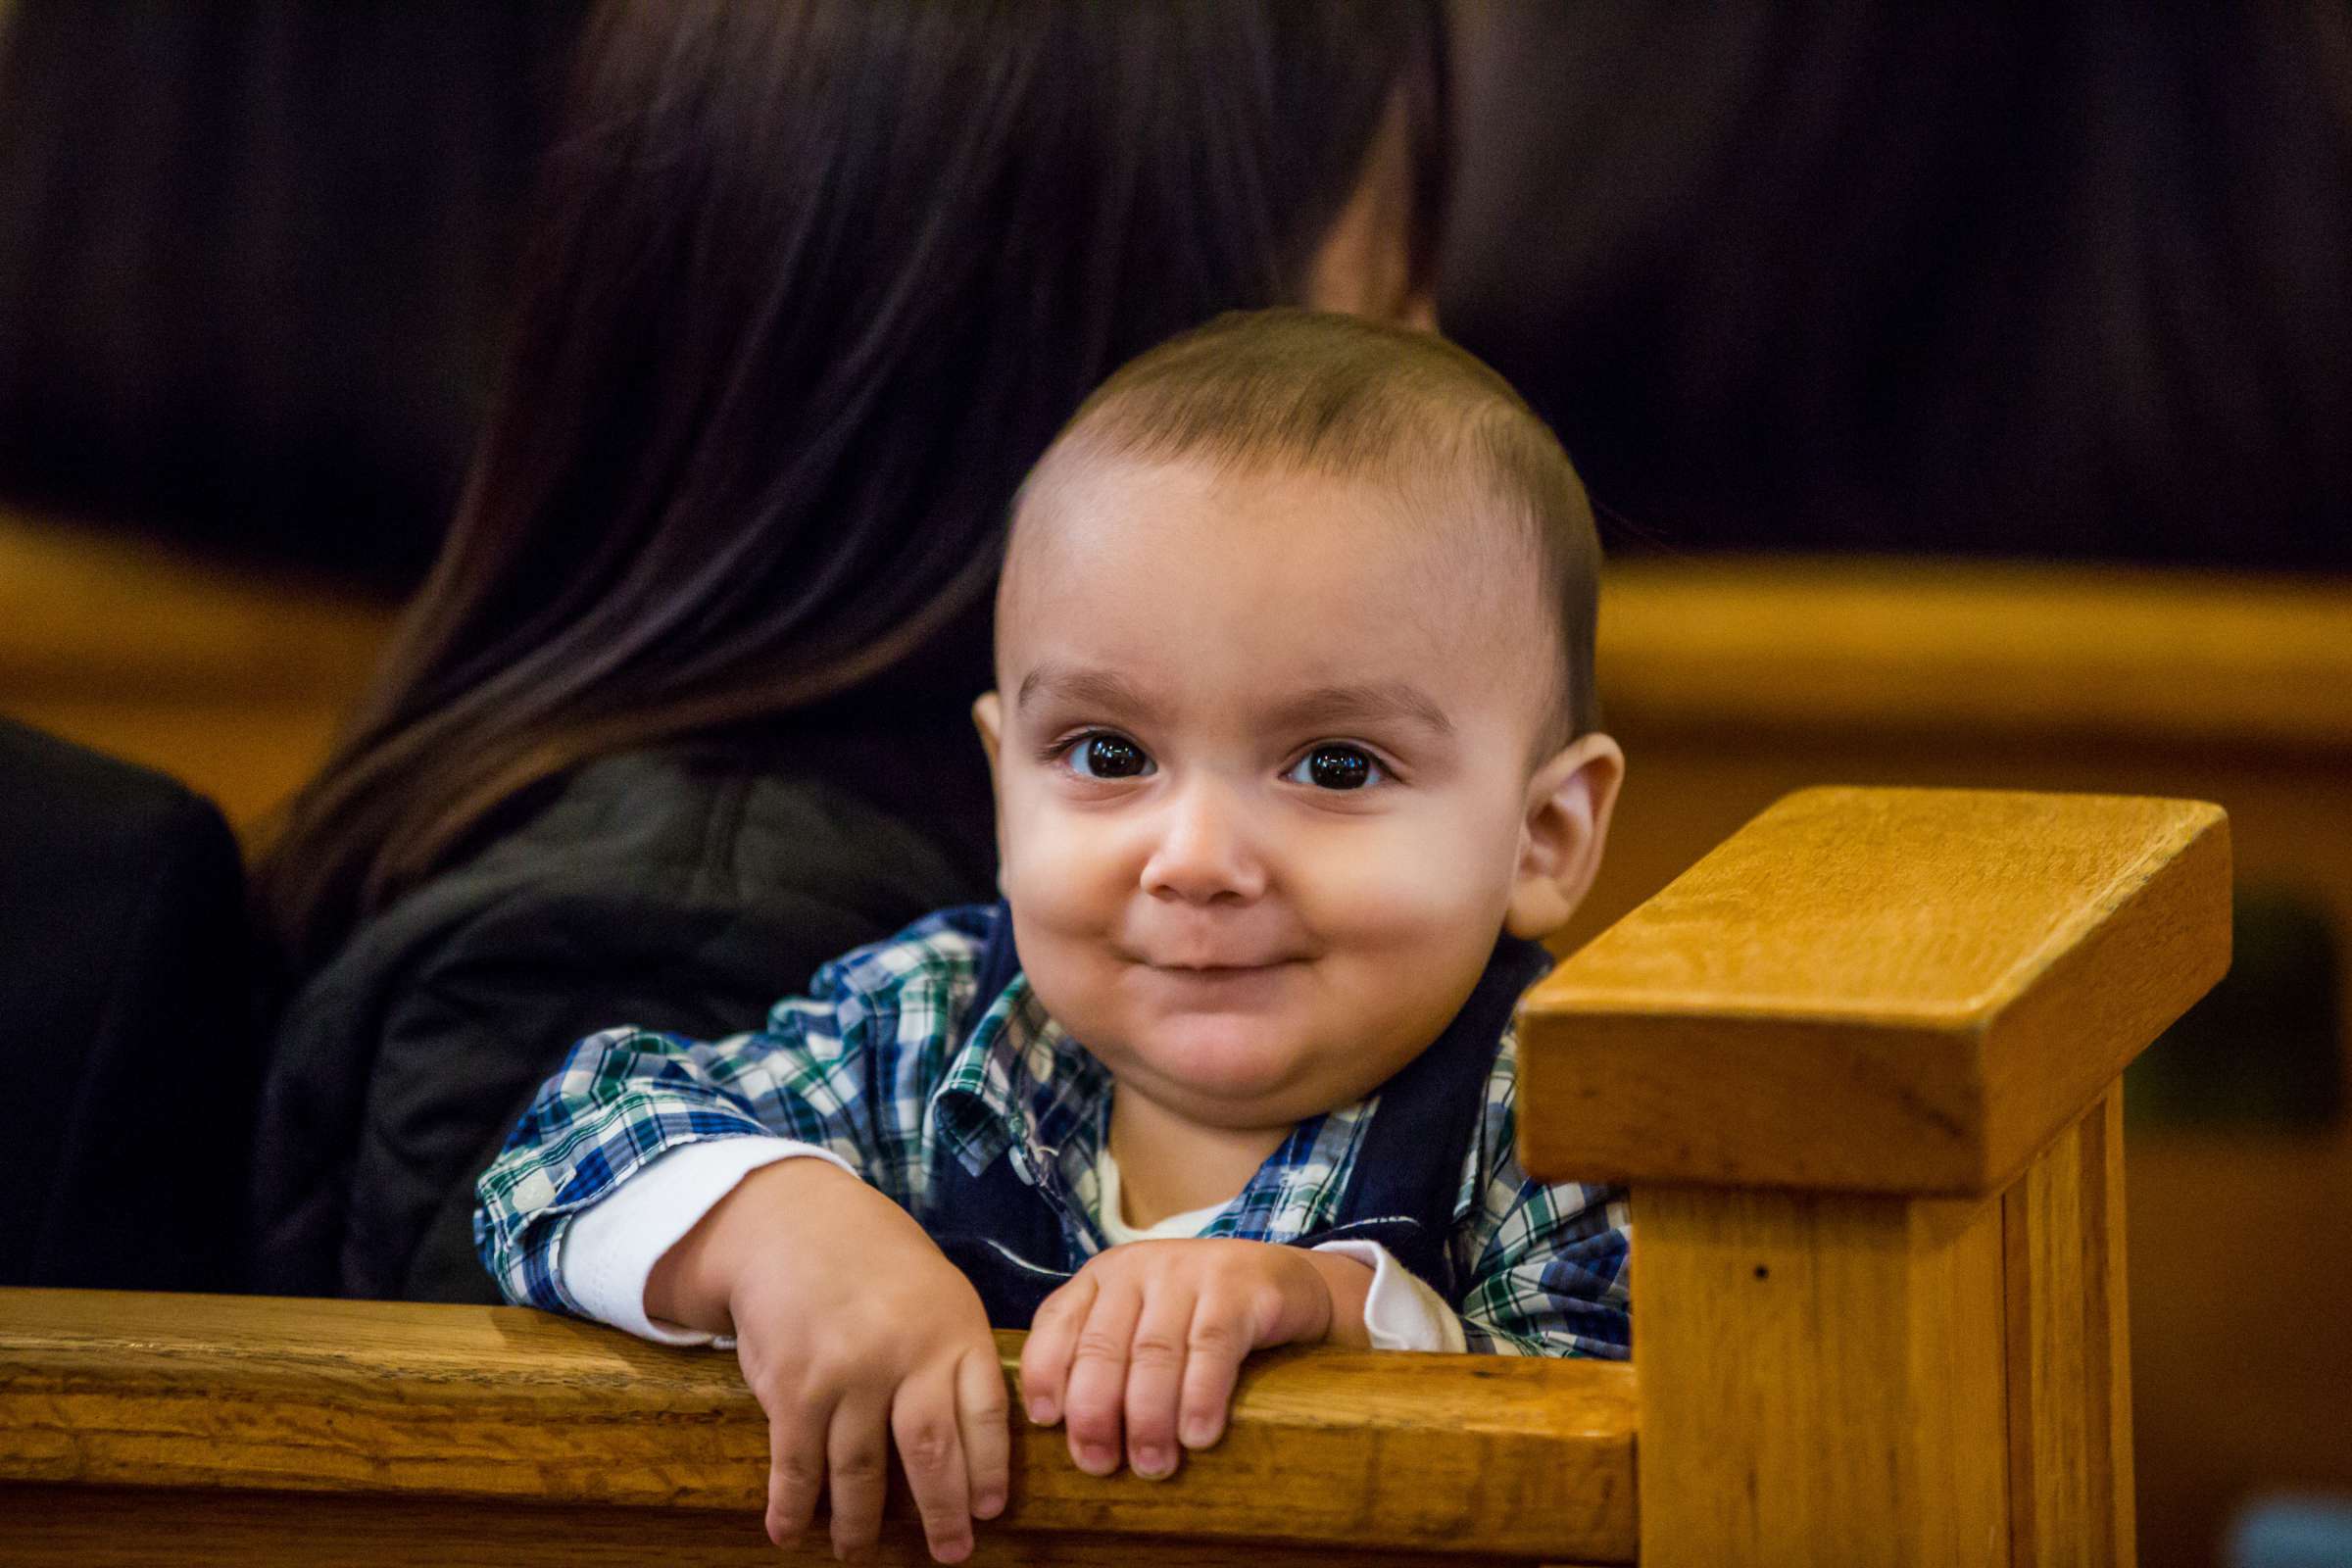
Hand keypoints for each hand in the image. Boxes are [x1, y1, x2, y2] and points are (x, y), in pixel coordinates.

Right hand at [648, 1159, 1007, 1563]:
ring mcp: (848, 1372)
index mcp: (955, 1329)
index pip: (986, 1415)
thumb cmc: (877, 1267)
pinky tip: (790, 1533)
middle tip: (948, 1554)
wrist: (794, 1223)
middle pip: (931, 1453)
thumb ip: (957, 1358)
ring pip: (860, 1471)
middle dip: (942, 1515)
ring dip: (859, 1523)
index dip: (989, 1471)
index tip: (989, 1512)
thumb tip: (980, 1448)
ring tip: (858, 1552)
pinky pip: (797, 1463)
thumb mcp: (939, 1293)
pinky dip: (793, 1506)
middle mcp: (907, 1353)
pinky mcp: (793, 1386)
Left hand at [1017, 1239, 1370, 1480]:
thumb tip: (1072, 1440)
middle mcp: (1139, 1268)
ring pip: (1154, 1352)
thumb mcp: (1142, 1325)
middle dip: (1094, 1412)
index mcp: (1103, 1278)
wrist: (1280, 1280)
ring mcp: (1189, 1273)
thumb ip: (1104, 1361)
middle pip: (1102, 1345)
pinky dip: (1200, 1397)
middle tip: (1100, 1465)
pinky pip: (1212, 1347)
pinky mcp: (1238, 1288)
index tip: (1048, 1423)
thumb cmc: (1197, 1319)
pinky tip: (1198, 1436)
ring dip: (1148, 1417)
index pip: (1057, 1322)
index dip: (1046, 1374)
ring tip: (1152, 1465)